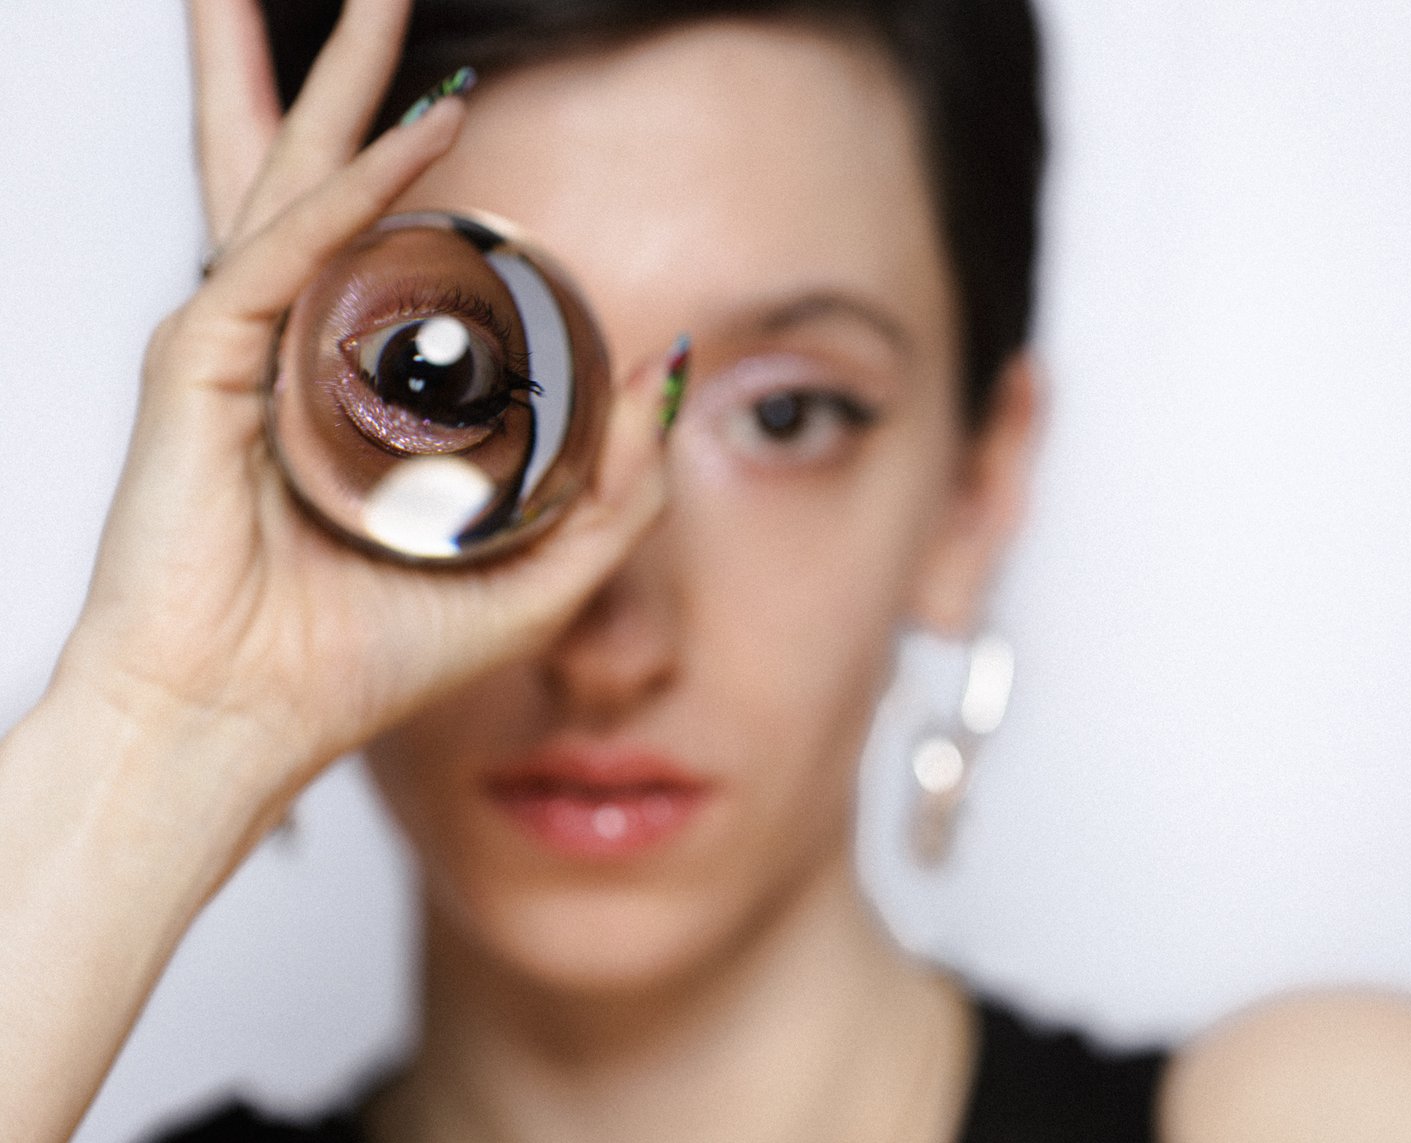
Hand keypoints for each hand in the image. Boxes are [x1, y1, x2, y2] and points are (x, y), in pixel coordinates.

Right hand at [54, 0, 668, 806]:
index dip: (419, 172)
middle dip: (354, 71)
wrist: (240, 727)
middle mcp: (284, 341)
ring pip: (293, 174)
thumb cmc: (355, 658)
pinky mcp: (197, 362)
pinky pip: (287, 250)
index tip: (476, 98)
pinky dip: (353, 187)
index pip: (381, 246)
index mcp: (340, 385)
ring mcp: (236, 341)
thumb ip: (611, 490)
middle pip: (321, 173)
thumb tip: (672, 371)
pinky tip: (422, 127)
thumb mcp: (528, 575)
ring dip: (339, 76)